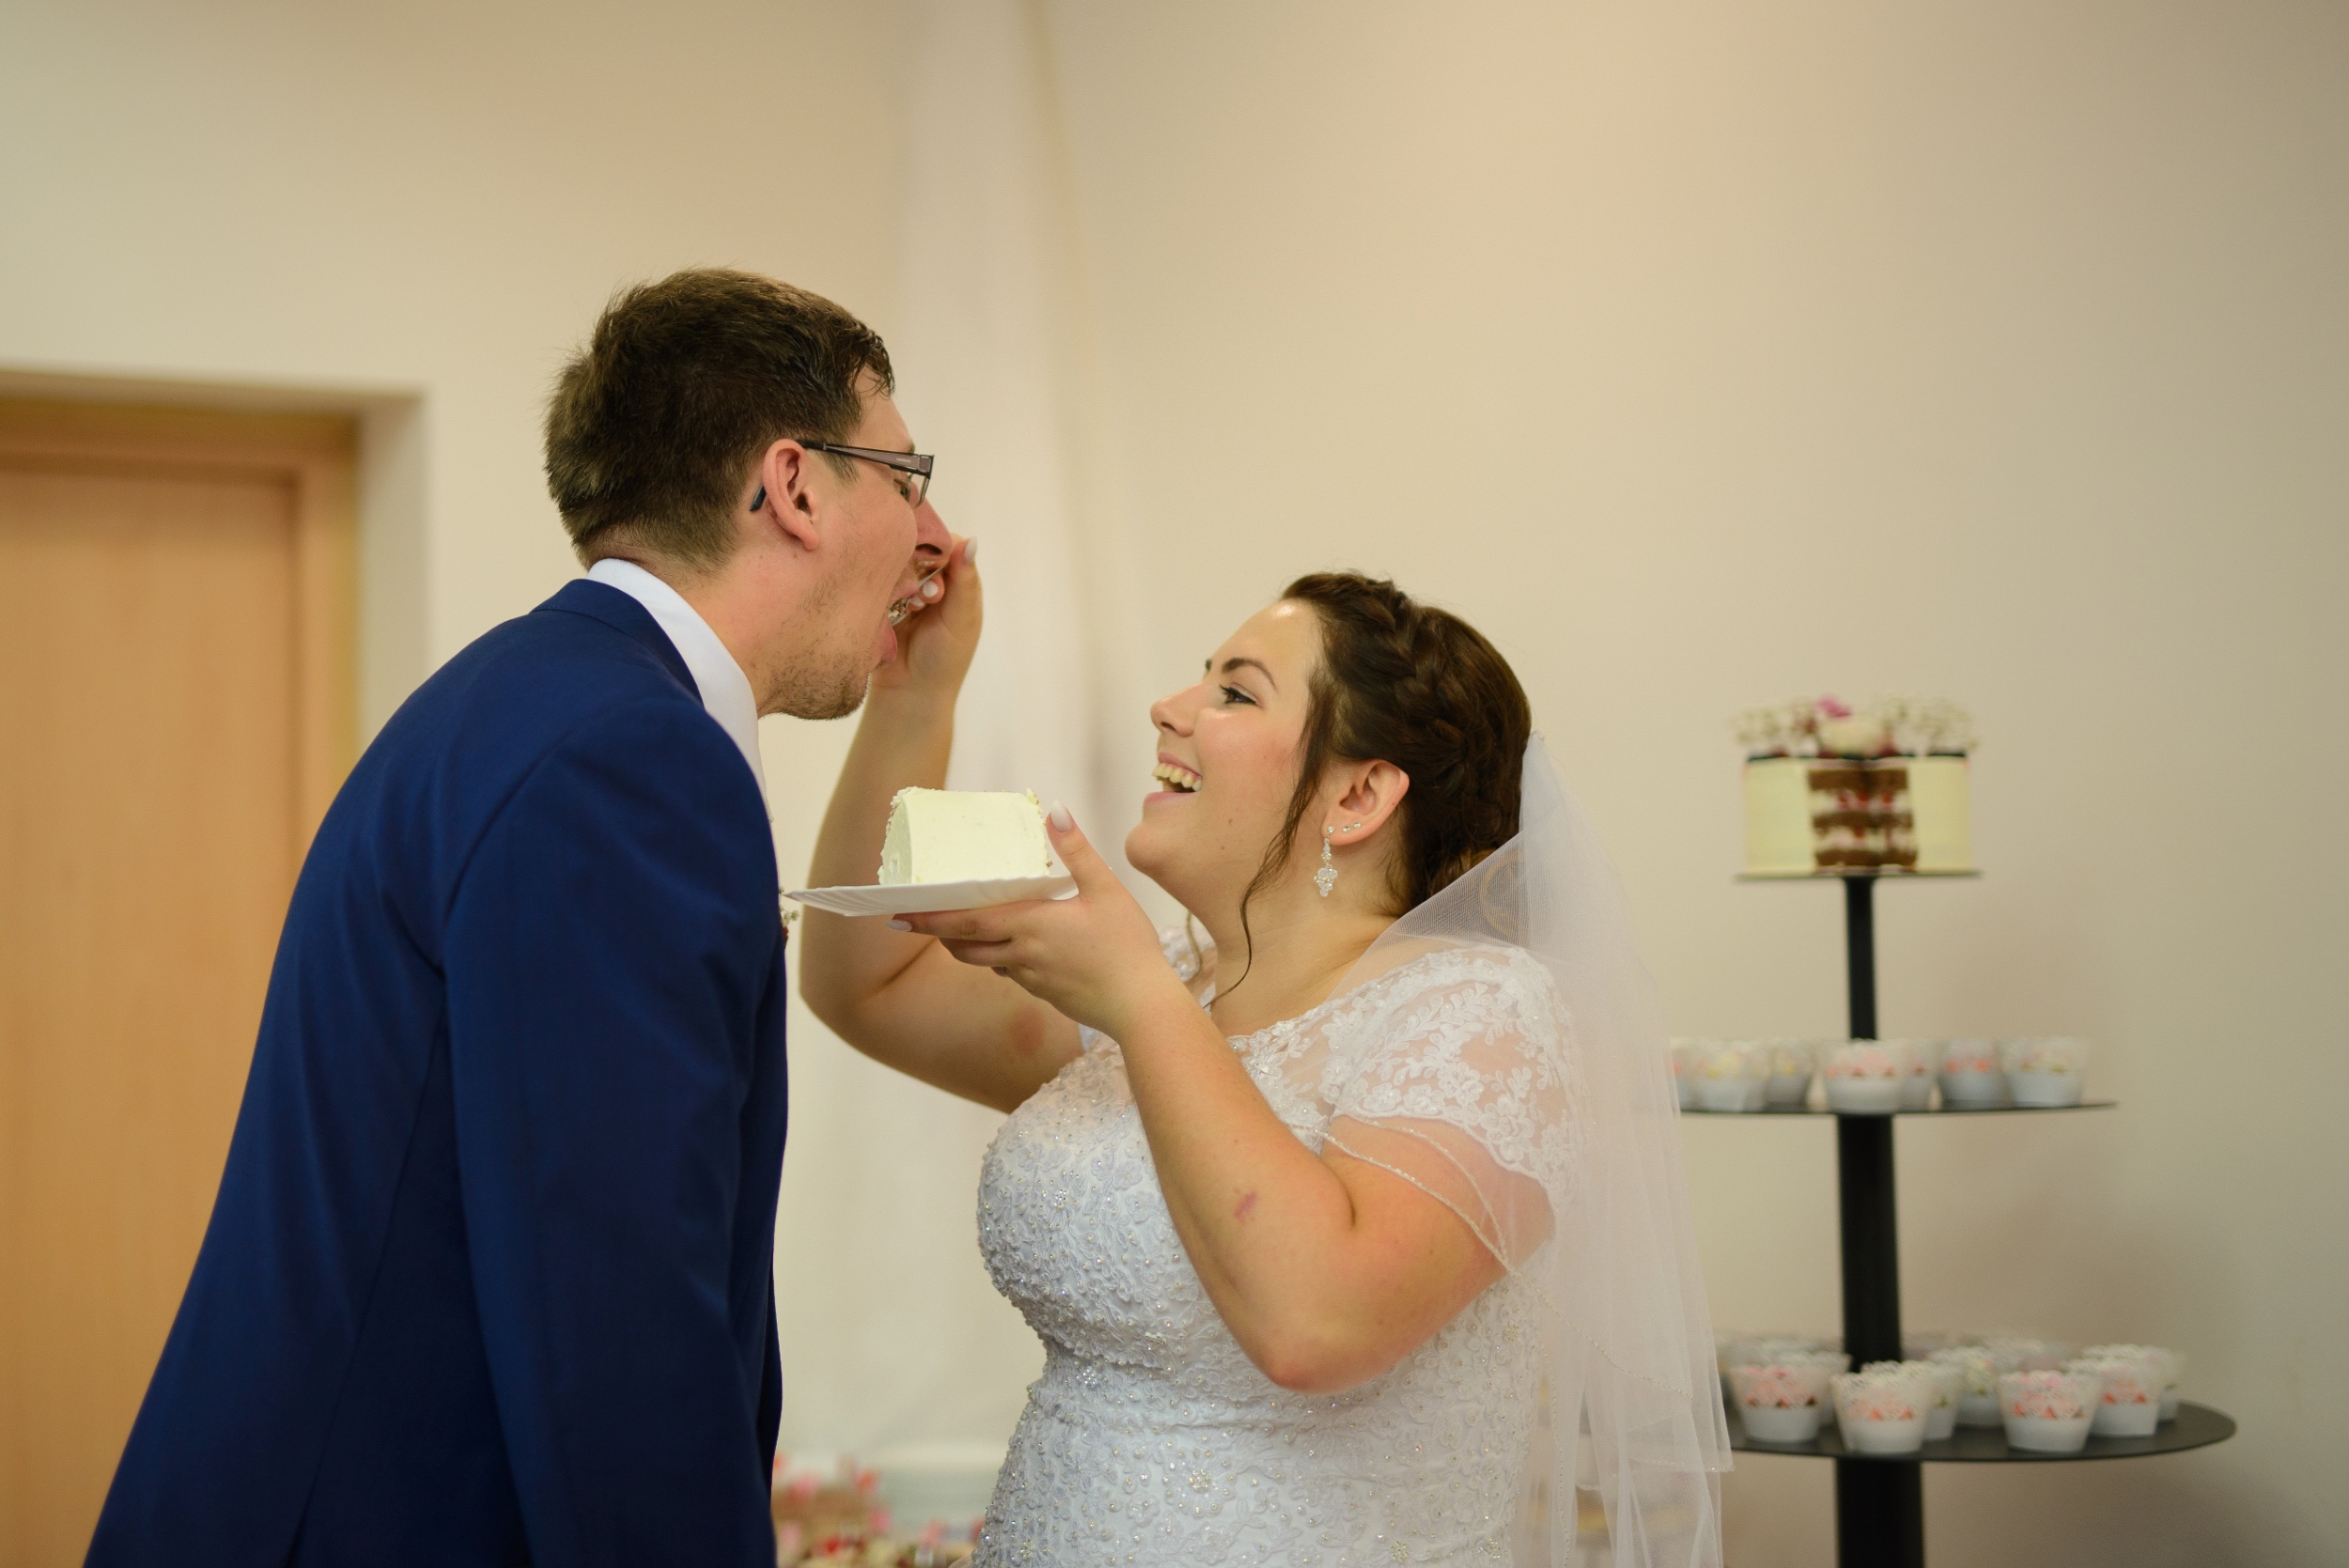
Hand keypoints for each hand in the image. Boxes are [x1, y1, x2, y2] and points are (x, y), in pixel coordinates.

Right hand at [871, 534, 981, 701]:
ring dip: (904, 583)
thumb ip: (965, 580)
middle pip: (921, 551)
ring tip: (913, 608)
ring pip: (899, 564)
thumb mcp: (960, 619)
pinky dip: (886, 591)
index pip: (950, 545)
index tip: (939, 578)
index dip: (942, 553)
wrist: (909, 693)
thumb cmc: (944, 659)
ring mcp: (906, 589)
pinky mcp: (883, 599)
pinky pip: (879, 581)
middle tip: (927, 599)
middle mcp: (934, 581)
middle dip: (921, 571)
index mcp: (960, 583)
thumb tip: (973, 540)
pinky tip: (894, 611)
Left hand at [892, 805, 1189, 1038]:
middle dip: (936, 934)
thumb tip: (1055, 810)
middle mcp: (1023, 954)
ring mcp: (1033, 978)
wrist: (1141, 1007)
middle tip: (908, 924)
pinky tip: (1008, 951)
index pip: (968, 922)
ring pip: (985, 962)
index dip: (931, 919)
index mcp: (1031, 925)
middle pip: (966, 945)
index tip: (901, 915)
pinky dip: (997, 960)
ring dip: (963, 948)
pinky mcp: (1046, 993)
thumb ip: (1077, 850)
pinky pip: (1011, 974)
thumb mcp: (1106, 889)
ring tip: (951, 934)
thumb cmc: (1127, 946)